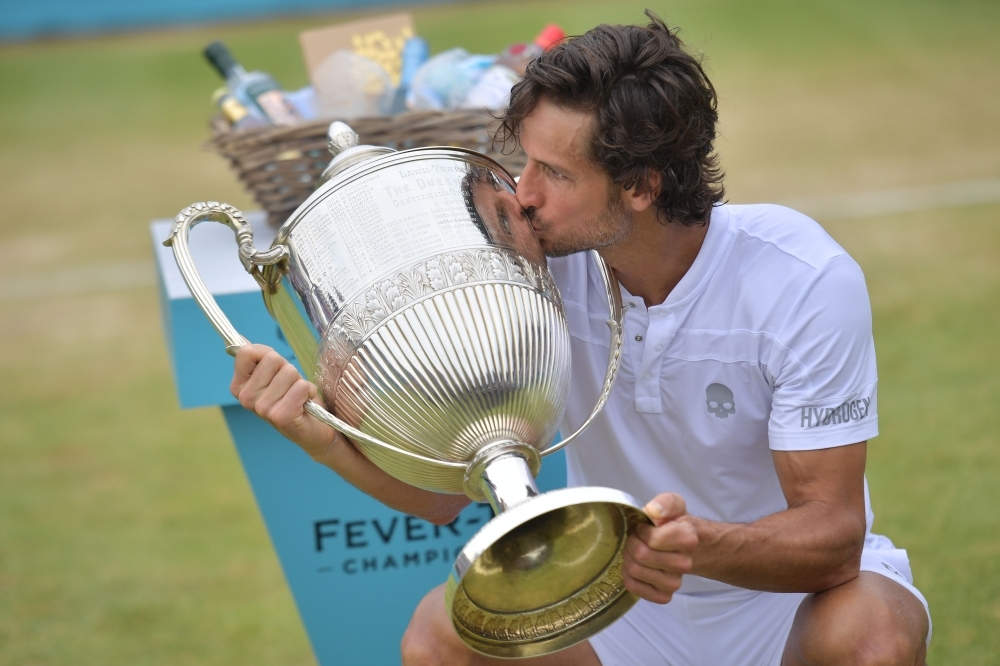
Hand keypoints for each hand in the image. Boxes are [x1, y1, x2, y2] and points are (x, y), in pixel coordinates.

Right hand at [229, 344, 338, 459]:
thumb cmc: (292, 396)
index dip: (267, 354)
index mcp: (239, 386)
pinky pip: (301, 386)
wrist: (312, 428)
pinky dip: (309, 391)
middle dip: (287, 369)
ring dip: (298, 381)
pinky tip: (304, 404)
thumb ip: (258, 357)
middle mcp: (245, 398)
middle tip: (289, 387)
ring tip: (297, 396)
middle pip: (272, 359)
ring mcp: (261, 409)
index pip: (246, 351)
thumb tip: (242, 340)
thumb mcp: (274, 372)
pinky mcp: (280, 416)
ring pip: (288, 371)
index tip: (274, 370)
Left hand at [622, 492, 698, 603]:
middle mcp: (684, 564)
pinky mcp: (664, 595)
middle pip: (642, 556)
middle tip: (636, 538)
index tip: (644, 528)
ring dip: (628, 557)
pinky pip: (634, 587)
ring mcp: (675, 583)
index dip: (642, 531)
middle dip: (632, 543)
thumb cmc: (674, 524)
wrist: (684, 547)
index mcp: (687, 540)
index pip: (652, 539)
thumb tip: (653, 511)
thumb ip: (665, 503)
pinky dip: (628, 575)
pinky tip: (635, 565)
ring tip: (635, 550)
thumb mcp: (673, 504)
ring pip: (635, 571)